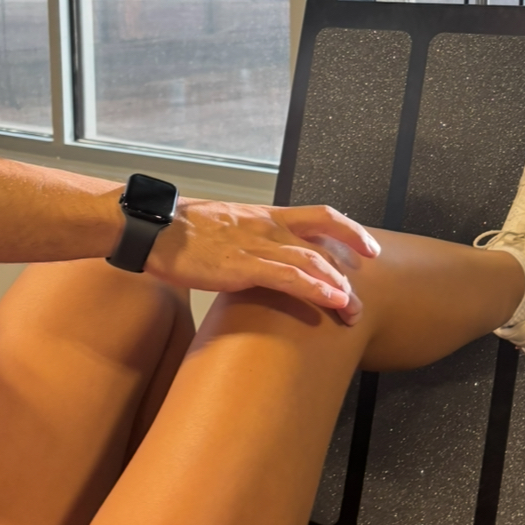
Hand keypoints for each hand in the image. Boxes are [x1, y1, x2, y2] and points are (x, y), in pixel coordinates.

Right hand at [143, 200, 379, 319]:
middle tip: (360, 299)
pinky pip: (289, 276)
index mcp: (266, 216)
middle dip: (349, 272)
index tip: (369, 249)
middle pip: (325, 241)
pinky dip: (315, 289)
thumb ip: (249, 241)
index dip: (350, 231)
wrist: (155, 229)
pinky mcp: (243, 265)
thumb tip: (260, 262)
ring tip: (353, 309)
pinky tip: (332, 301)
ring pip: (312, 261)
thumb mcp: (226, 229)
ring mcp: (257, 245)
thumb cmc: (183, 233)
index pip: (321, 216)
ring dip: (337, 287)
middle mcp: (268, 227)